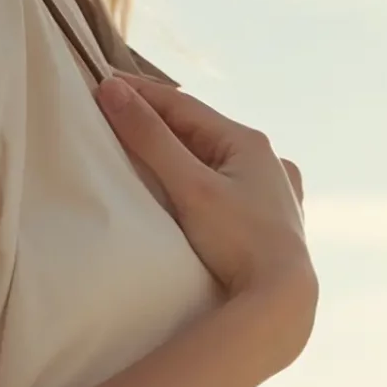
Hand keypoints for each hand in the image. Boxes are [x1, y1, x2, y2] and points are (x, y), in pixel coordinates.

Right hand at [94, 71, 316, 369]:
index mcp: (249, 143)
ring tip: (158, 149)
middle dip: (163, 124)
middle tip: (121, 114)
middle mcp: (269, 162)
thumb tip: (113, 91)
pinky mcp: (275, 225)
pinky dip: (212, 182)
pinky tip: (212, 188)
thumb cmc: (239, 241)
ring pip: (221, 161)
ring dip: (188, 153)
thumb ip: (151, 140)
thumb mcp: (190, 187)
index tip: (104, 85)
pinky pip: (236, 191)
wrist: (282, 301)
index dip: (142, 95)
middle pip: (203, 133)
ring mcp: (276, 194)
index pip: (183, 106)